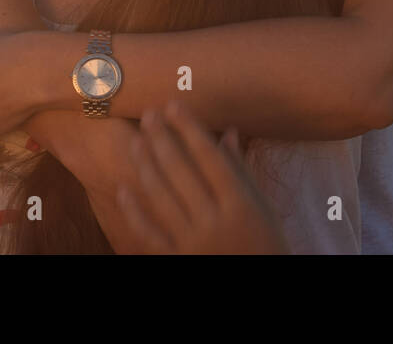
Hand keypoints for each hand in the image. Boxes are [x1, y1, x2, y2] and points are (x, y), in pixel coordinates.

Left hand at [114, 100, 289, 253]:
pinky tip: (124, 188)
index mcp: (240, 205)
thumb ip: (242, 171)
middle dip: (162, 139)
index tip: (173, 104)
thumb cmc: (268, 244)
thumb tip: (229, 132)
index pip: (209, 157)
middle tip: (148, 114)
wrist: (259, 287)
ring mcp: (193, 243)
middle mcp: (214, 222)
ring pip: (161, 198)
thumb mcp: (264, 208)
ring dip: (146, 166)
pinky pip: (149, 234)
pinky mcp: (178, 261)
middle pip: (180, 172)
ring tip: (136, 140)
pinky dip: (134, 212)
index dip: (189, 128)